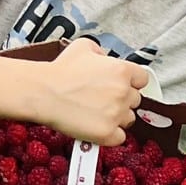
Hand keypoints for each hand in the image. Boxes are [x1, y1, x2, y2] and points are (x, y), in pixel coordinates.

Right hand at [29, 38, 148, 144]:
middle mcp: (123, 92)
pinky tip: (96, 126)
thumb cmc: (60, 71)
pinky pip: (119, 137)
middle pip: (135, 100)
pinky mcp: (107, 133)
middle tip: (102, 100)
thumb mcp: (83, 47)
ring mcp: (117, 114)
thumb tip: (106, 60)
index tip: (122, 86)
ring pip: (128, 119)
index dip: (131, 83)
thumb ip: (101, 53)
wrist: (43, 92)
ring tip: (96, 113)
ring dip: (116, 117)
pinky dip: (109, 134)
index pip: (142, 79)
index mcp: (122, 70)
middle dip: (122, 100)